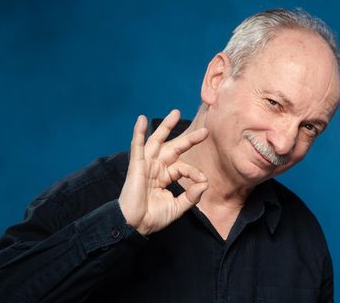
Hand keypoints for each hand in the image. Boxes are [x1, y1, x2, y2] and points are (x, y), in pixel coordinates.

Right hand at [119, 110, 208, 235]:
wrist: (135, 225)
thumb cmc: (152, 217)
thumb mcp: (177, 207)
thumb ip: (192, 196)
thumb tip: (205, 183)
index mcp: (164, 176)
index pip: (183, 167)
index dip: (195, 172)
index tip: (203, 181)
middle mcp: (156, 168)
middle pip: (173, 148)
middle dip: (189, 139)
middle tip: (205, 131)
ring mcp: (146, 165)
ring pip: (157, 141)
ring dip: (166, 126)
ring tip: (176, 113)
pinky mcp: (136, 165)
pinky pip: (137, 146)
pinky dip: (138, 132)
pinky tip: (141, 119)